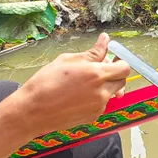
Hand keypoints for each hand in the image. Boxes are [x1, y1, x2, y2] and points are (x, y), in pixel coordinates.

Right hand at [9, 33, 128, 135]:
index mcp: (96, 74)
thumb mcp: (67, 60)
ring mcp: (98, 106)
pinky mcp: (93, 116)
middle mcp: (101, 92)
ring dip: (105, 85)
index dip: (120, 62)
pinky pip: (102, 103)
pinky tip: (78, 94)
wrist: (32, 110)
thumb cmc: (45, 83)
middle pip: (122, 81)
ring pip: (112, 92)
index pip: (124, 67)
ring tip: (84, 82)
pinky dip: (96, 97)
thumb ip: (92, 52)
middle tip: (98, 68)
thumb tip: (105, 40)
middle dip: (114, 74)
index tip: (112, 59)